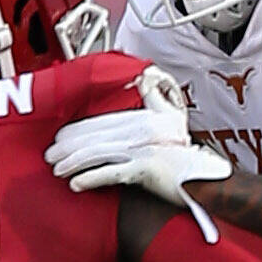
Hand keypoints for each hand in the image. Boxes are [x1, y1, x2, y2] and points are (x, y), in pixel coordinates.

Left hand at [48, 70, 231, 207]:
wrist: (209, 180)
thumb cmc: (190, 156)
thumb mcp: (173, 117)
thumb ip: (155, 98)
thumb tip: (143, 77)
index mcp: (143, 119)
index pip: (101, 121)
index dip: (77, 130)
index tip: (61, 138)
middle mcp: (140, 132)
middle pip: (94, 137)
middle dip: (68, 147)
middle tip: (51, 156)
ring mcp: (142, 150)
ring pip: (97, 153)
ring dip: (74, 163)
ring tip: (60, 171)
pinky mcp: (145, 170)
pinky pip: (110, 172)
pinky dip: (90, 178)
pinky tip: (76, 184)